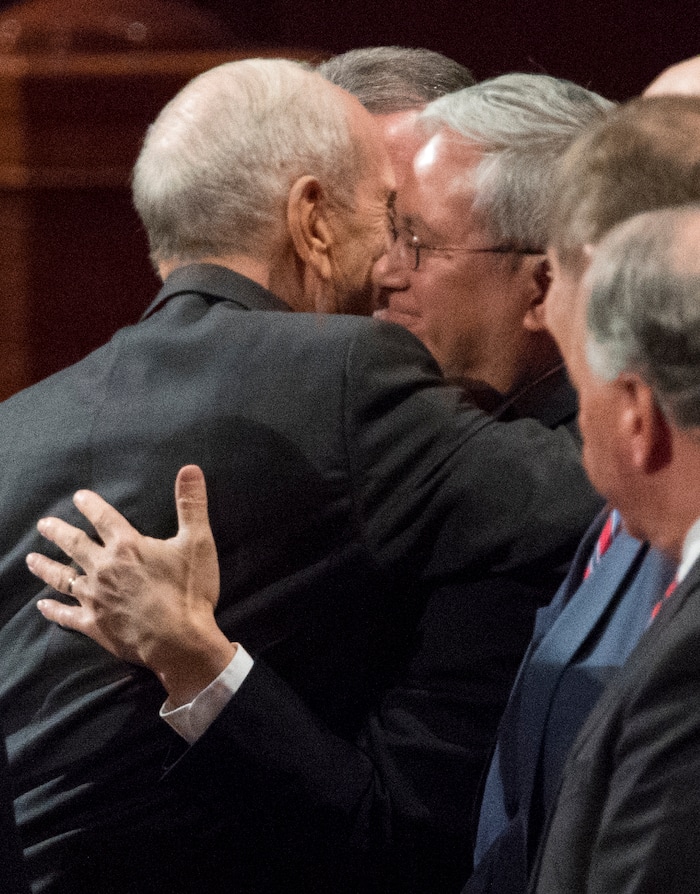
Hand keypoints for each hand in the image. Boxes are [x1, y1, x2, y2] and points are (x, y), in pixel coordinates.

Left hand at [27, 465, 235, 704]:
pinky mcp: (94, 625)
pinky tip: (42, 606)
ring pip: (63, 578)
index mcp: (127, 546)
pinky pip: (67, 615)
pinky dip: (54, 610)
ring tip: (31, 559)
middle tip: (43, 524)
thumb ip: (191, 504)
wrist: (179, 641)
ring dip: (46, 568)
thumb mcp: (197, 542)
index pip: (104, 518)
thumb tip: (190, 468)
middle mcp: (104, 568)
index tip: (78, 497)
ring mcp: (95, 598)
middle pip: (74, 545)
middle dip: (58, 532)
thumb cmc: (189, 591)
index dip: (91, 505)